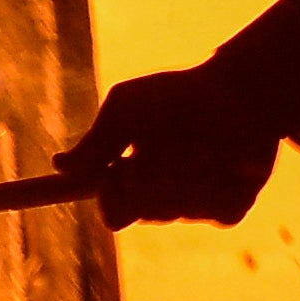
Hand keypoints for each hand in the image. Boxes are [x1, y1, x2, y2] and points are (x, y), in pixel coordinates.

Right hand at [66, 67, 287, 230]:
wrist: (241, 89)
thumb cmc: (178, 95)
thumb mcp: (127, 108)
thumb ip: (96, 142)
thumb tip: (59, 167)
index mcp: (131, 180)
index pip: (113, 211)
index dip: (112, 199)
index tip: (114, 176)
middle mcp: (162, 199)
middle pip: (147, 211)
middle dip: (157, 173)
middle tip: (167, 145)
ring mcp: (196, 206)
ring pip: (184, 209)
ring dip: (190, 169)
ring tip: (201, 142)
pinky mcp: (230, 208)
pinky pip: (218, 210)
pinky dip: (221, 179)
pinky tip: (229, 158)